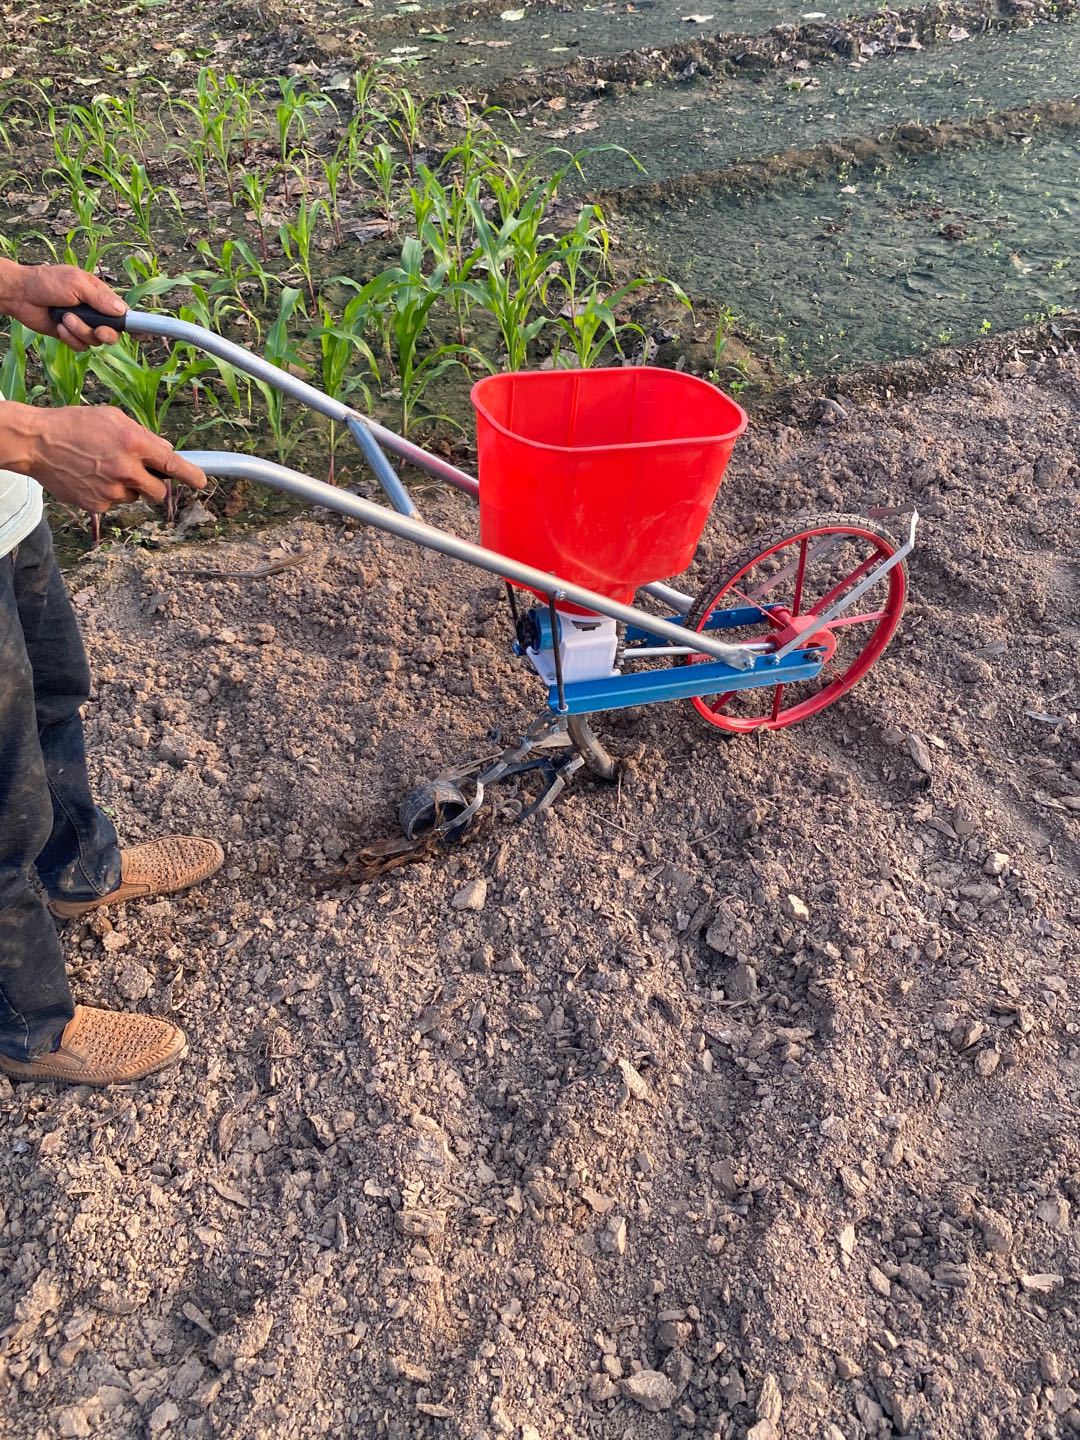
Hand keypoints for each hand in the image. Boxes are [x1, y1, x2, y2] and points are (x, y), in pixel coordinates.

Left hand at [0, 259, 125, 350]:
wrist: (21, 294)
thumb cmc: (47, 282)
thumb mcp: (77, 283)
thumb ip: (100, 297)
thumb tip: (122, 310)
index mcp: (100, 297)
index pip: (124, 313)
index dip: (135, 325)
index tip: (143, 335)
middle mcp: (94, 313)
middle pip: (113, 333)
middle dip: (105, 334)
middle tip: (97, 330)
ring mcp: (82, 325)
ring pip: (94, 341)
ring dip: (80, 332)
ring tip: (65, 318)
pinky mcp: (70, 336)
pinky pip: (80, 346)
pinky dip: (70, 338)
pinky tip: (59, 326)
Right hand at [21, 405, 206, 511]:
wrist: (37, 443)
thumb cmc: (75, 424)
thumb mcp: (113, 418)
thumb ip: (143, 435)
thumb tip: (166, 451)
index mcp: (134, 443)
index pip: (173, 464)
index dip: (191, 476)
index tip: (201, 482)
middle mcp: (126, 470)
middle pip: (159, 492)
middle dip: (155, 485)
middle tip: (139, 473)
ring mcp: (111, 491)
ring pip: (134, 498)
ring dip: (128, 487)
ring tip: (103, 468)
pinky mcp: (97, 505)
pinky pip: (113, 504)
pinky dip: (107, 493)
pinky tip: (91, 477)